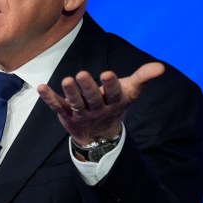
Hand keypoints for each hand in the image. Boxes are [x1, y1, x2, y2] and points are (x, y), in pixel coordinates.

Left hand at [37, 62, 164, 144]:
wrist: (100, 135)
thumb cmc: (114, 104)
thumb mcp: (130, 91)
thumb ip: (143, 77)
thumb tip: (161, 67)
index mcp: (114, 102)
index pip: (113, 93)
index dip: (110, 85)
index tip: (107, 74)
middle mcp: (97, 109)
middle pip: (92, 99)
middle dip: (87, 87)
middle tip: (81, 74)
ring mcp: (80, 113)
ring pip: (75, 103)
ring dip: (69, 92)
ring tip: (66, 79)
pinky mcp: (65, 114)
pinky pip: (56, 106)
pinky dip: (48, 98)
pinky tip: (41, 87)